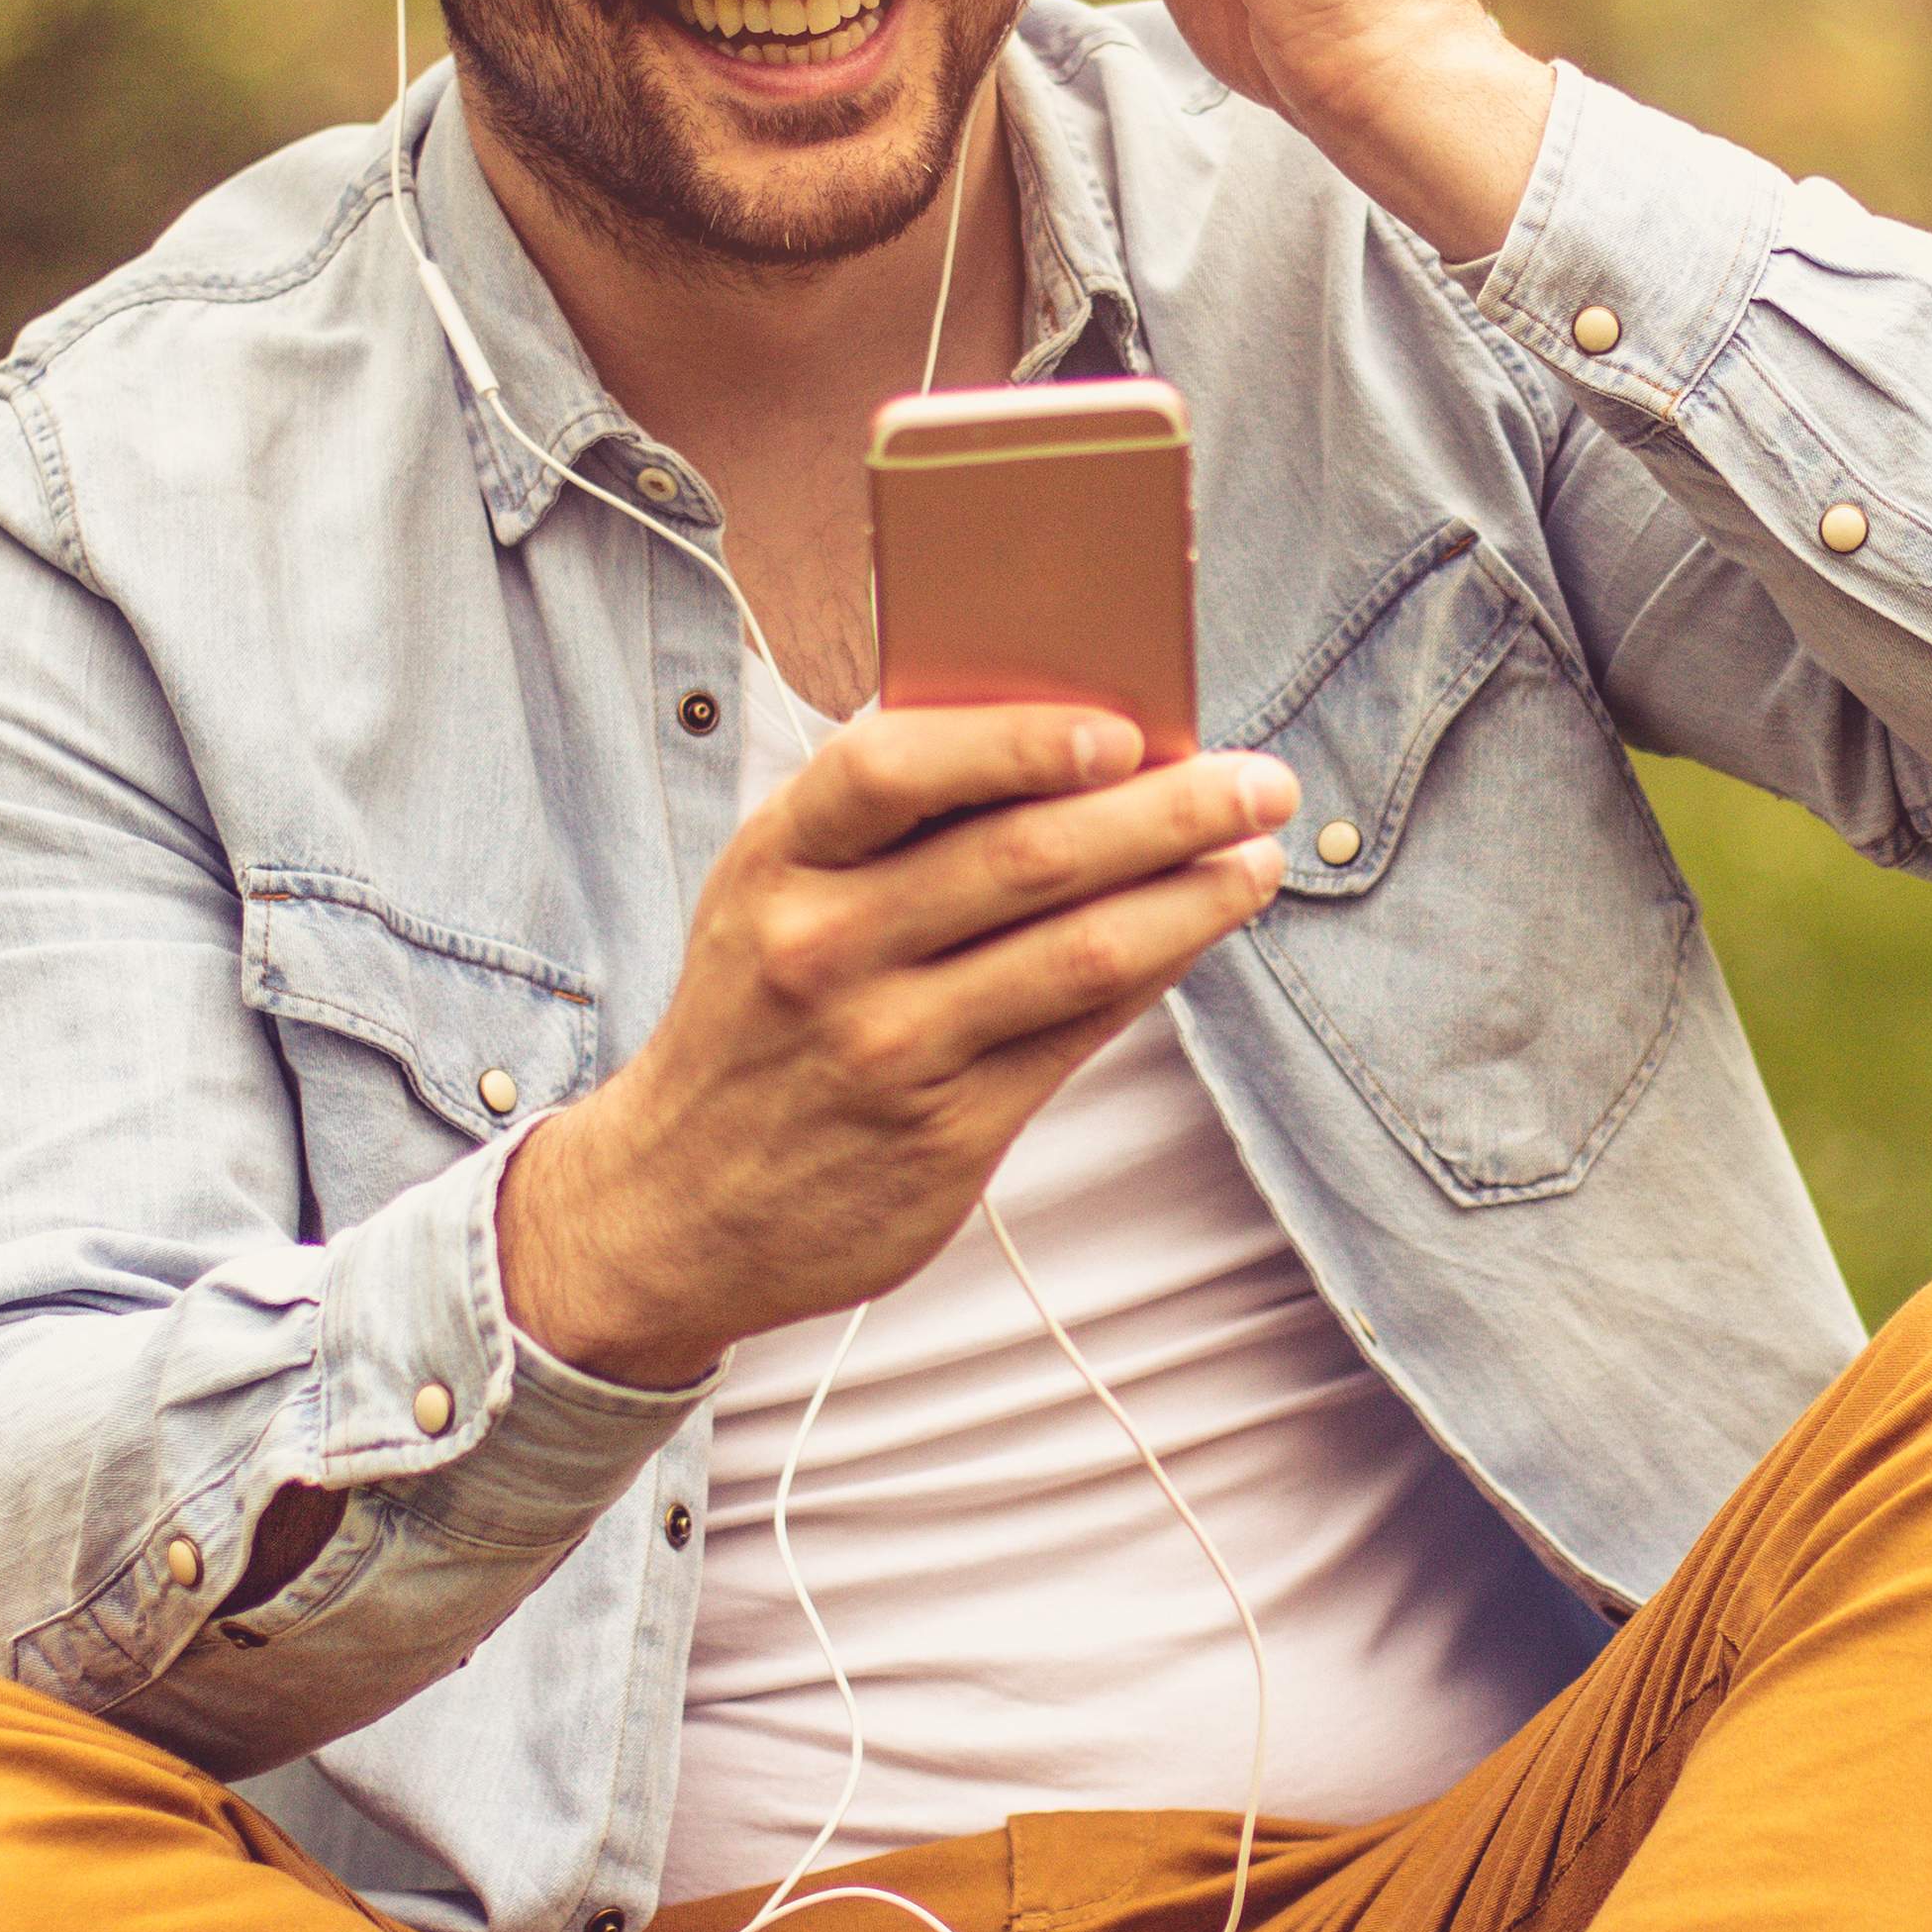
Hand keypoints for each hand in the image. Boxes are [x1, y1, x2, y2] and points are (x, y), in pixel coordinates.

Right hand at [495, 704, 1294, 1387]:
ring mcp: (888, 1048)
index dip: (1019, 739)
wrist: (673, 1206)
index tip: (1124, 724)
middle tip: (1256, 782)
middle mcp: (824, 950)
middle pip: (1026, 856)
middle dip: (1166, 809)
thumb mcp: (771, 894)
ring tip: (1258, 857)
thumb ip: (883, 822)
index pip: (895, 768)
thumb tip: (1064, 737)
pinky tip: (1199, 933)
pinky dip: (1155, 972)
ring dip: (1192, 896)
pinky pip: (1079, 1034)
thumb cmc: (755, 1014)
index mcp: (777, 862)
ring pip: (1080, 951)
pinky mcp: (946, 1133)